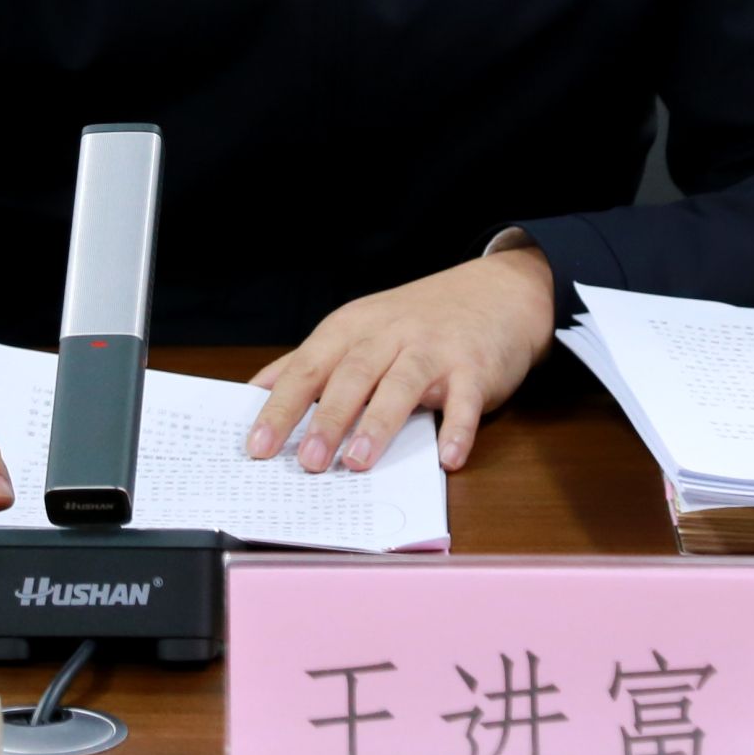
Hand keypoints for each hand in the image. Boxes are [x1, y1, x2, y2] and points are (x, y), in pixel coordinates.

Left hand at [243, 247, 556, 476]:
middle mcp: (390, 335)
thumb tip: (259, 392)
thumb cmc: (418, 320)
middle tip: (307, 462)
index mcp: (354, 329)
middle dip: (328, 419)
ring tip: (358, 462)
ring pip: (401, 385)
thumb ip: (313, 360)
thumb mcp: (360, 328)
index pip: (309, 367)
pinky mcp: (474, 367)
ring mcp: (434, 350)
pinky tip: (447, 459)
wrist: (495, 292)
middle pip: (352, 375)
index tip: (258, 445)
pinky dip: (457, 429)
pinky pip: (465, 400)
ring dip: (378, 424)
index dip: (282, 406)